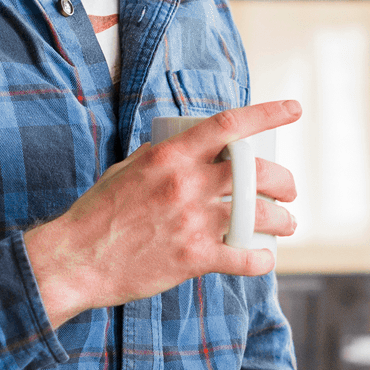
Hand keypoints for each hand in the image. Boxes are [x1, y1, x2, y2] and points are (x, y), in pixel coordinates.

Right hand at [25, 100, 301, 325]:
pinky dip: (261, 260)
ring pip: (258, 215)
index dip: (268, 113)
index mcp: (170, 156)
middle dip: (284, 180)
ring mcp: (191, 221)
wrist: (75, 258)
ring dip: (282, 220)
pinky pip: (243, 258)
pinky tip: (265, 259)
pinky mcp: (191, 258)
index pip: (229, 125)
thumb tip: (190, 146)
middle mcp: (185, 184)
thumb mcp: (127, 169)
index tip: (294, 109)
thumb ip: (163, 158)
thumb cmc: (98, 213)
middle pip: (256, 173)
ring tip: (287, 224)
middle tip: (289, 190)